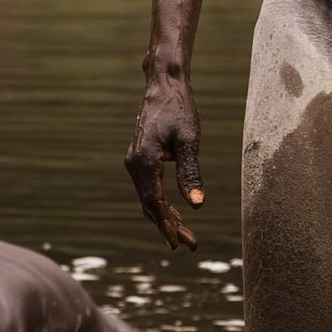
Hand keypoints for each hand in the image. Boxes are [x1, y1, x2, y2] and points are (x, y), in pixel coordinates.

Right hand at [125, 75, 203, 251]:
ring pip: (149, 198)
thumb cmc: (180, 110)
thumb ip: (191, 173)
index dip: (166, 226)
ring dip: (166, 217)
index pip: (155, 203)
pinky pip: (149, 188)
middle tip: (191, 244)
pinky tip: (176, 212)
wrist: (163, 86)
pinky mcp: (139, 159)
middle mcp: (134, 165)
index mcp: (145, 162)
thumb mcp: (190, 141)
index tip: (178, 244)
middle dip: (169, 226)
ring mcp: (135, 162)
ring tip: (186, 235)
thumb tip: (197, 204)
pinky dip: (161, 202)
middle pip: (150, 205)